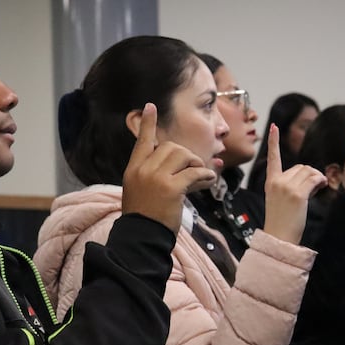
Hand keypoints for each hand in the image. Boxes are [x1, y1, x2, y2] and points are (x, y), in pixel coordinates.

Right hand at [122, 103, 216, 231]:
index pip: (142, 141)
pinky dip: (205, 175)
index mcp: (134, 169)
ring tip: (201, 176)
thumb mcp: (141, 191)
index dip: (148, 124)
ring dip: (196, 164)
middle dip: (186, 155)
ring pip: (183, 156)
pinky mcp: (171, 188)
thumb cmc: (146, 218)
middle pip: (170, 147)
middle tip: (194, 169)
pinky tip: (209, 180)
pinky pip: (194, 172)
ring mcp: (156, 178)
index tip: (150, 106)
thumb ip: (156, 175)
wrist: (142, 238)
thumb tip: (184, 165)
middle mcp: (143, 170)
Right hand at [263, 123, 327, 243]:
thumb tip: (311, 175)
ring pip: (308, 171)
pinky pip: (314, 179)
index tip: (273, 126)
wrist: (279, 237)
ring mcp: (287, 187)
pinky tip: (322, 187)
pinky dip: (321, 181)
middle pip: (300, 166)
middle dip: (310, 174)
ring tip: (319, 188)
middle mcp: (277, 182)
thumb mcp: (279, 199)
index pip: (273, 158)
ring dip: (317, 177)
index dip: (273, 141)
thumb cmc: (282, 221)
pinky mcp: (298, 194)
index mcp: (271, 182)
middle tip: (316, 186)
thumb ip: (290, 185)